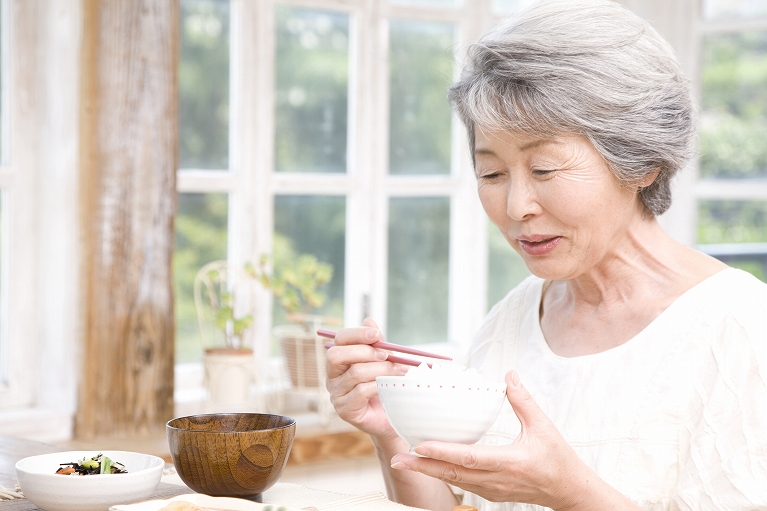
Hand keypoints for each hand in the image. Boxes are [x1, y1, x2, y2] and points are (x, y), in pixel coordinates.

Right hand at [326, 318, 408, 440]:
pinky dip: (379, 385)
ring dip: (380, 369)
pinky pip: (361, 391)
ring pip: (355, 373)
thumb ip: (376, 343)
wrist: (393, 417)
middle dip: (364, 352)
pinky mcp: (345, 410)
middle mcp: (332, 377)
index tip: (377, 334)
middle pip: (337, 355)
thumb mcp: (383, 361)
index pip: (340, 340)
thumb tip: (369, 321)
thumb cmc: (386, 386)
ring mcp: (336, 394)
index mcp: (339, 361)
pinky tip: (390, 386)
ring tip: (399, 370)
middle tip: (387, 354)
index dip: (357, 334)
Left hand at [389, 371, 622, 509]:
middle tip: (397, 459)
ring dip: (428, 472)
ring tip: (404, 462)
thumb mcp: (544, 426)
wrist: (569, 491)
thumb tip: (509, 374)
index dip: (443, 451)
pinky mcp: (491, 492)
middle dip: (423, 467)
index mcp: (510, 462)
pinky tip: (428, 466)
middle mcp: (497, 480)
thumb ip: (524, 400)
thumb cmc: (558, 459)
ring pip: (454, 481)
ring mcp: (492, 490)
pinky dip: (442, 474)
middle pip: (453, 474)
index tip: (420, 445)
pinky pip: (462, 484)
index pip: (470, 458)